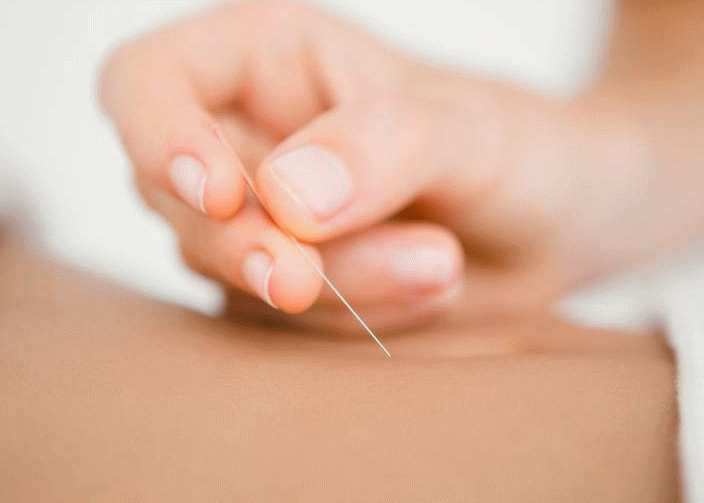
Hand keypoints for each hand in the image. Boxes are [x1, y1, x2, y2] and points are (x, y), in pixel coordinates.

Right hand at [98, 1, 619, 331]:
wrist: (557, 225)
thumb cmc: (516, 148)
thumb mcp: (468, 131)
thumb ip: (383, 146)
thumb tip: (284, 198)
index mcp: (265, 60)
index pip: (147, 81)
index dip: (156, 135)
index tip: (221, 195)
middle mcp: (249, 138)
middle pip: (173, 197)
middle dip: (248, 246)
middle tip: (311, 280)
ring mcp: (262, 218)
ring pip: (233, 269)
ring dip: (331, 284)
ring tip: (439, 266)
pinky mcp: (287, 283)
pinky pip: (282, 321)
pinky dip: (352, 316)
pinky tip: (427, 290)